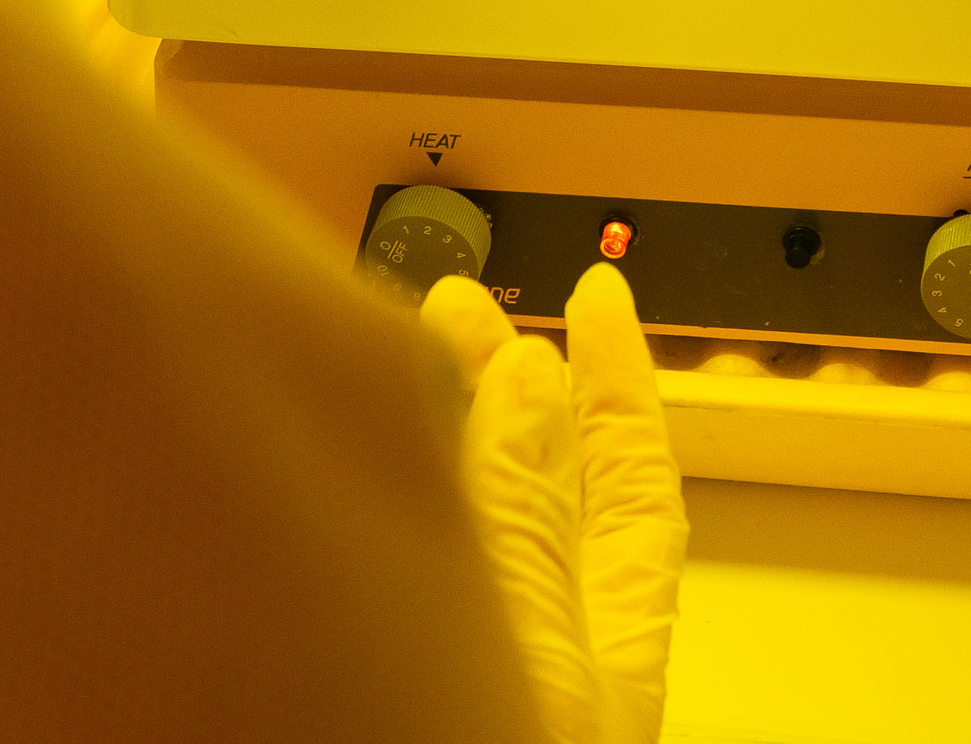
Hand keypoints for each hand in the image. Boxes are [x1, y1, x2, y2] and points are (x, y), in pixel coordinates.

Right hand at [419, 265, 686, 743]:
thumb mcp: (541, 657)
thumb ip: (529, 525)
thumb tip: (532, 376)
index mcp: (610, 649)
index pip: (632, 478)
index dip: (618, 377)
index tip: (600, 294)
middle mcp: (542, 652)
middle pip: (534, 489)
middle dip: (499, 384)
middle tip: (456, 303)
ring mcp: (465, 662)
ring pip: (455, 520)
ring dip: (427, 432)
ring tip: (387, 357)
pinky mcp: (388, 677)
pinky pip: (388, 561)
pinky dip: (372, 497)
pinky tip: (338, 461)